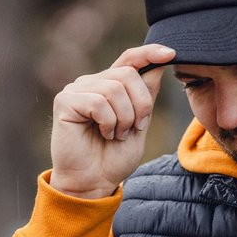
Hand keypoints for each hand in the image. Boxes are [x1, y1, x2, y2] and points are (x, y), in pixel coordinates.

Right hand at [50, 43, 175, 197]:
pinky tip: (103, 134)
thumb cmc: (113, 158)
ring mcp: (77, 90)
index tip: (171, 54)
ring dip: (124, 118)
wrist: (93, 182)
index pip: (130, 59)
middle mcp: (92, 83)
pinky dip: (108, 122)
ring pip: (114, 89)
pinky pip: (98, 102)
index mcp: (110, 86)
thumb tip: (160, 64)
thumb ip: (146, 96)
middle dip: (141, 105)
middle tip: (135, 129)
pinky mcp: (65, 101)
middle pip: (128, 74)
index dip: (149, 53)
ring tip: (116, 135)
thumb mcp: (139, 125)